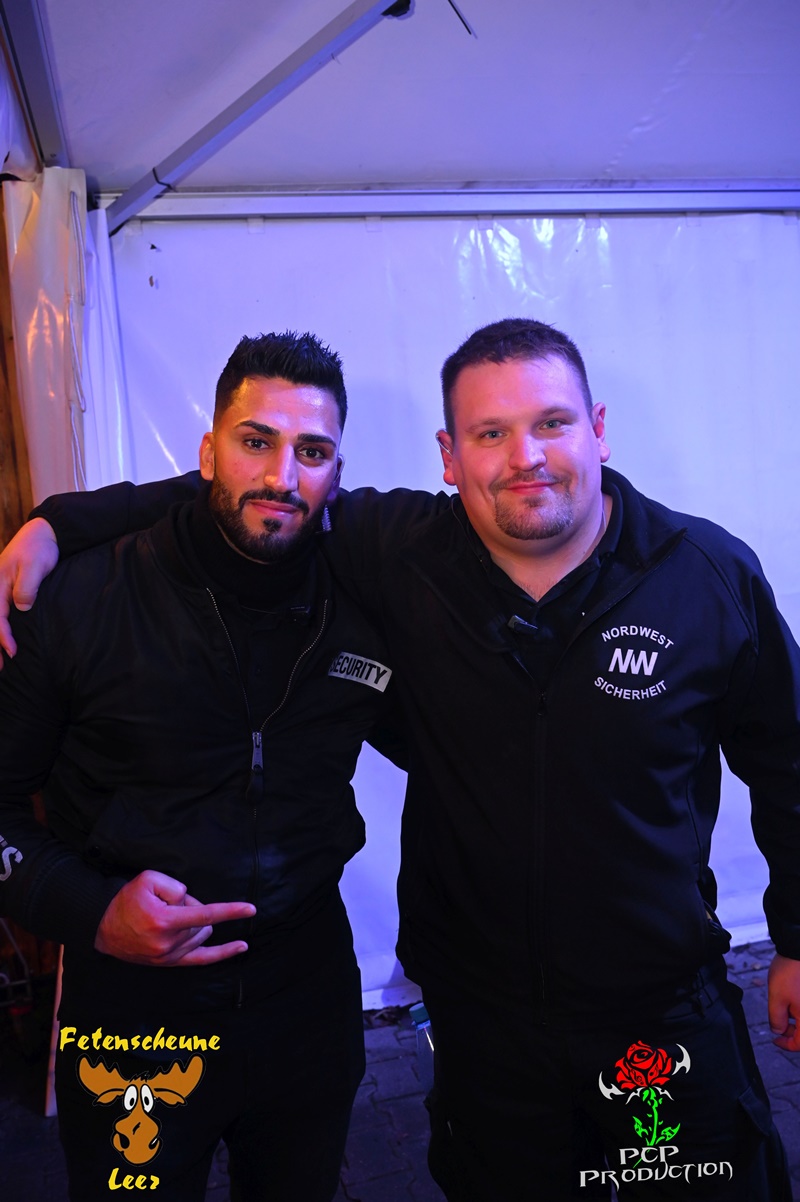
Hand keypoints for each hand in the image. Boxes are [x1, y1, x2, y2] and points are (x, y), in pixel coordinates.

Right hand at [0, 518, 59, 663]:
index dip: (3, 636)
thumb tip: (21, 607)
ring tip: (0, 663)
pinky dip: (0, 629)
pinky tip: (3, 642)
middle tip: (0, 669)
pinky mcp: (5, 591)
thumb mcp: (36, 566)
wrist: (42, 534)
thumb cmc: (39, 549)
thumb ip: (27, 587)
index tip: (13, 652)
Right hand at [94, 870, 255, 965]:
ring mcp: (169, 956)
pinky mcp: (169, 963)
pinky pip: (201, 960)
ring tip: (168, 917)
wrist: (103, 928)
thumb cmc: (127, 901)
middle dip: (191, 907)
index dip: (230, 911)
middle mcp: (168, 942)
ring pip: (201, 933)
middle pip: (201, 919)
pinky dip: (222, 953)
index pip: (205, 913)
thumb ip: (176, 887)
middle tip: (168, 903)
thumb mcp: (148, 879)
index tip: (251, 909)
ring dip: (194, 922)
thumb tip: (192, 903)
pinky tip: (240, 947)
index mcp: (164, 921)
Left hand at [768, 952, 799, 1050]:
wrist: (799, 949)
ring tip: (783, 1007)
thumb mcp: (776, 999)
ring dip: (796, 1020)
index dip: (786, 1044)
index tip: (775, 1040)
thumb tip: (778, 1031)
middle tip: (778, 1024)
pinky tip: (790, 1000)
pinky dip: (799, 1010)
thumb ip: (777, 1020)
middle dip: (791, 1031)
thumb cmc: (790, 973)